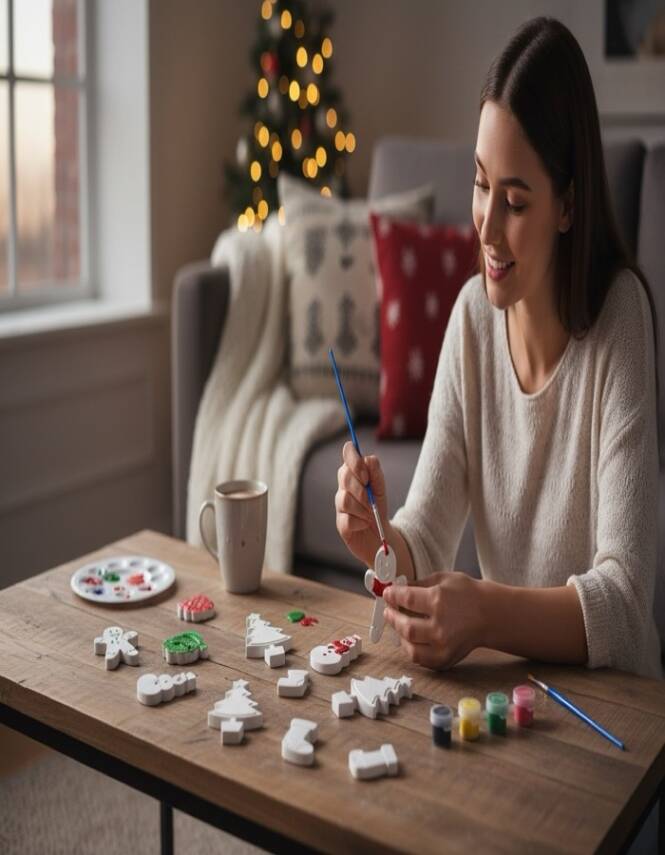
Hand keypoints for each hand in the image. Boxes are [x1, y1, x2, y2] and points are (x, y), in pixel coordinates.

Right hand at [335, 441, 387, 566]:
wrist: (381, 535)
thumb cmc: (378, 508)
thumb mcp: (380, 488)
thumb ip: (375, 472)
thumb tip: (367, 458)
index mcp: (353, 474)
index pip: (348, 454)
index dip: (354, 460)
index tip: (365, 475)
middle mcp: (343, 487)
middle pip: (344, 476)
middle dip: (361, 488)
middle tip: (371, 498)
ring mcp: (340, 506)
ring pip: (345, 499)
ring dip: (362, 508)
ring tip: (370, 514)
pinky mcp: (341, 524)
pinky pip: (347, 519)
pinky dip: (360, 522)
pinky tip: (364, 524)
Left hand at [382, 571, 484, 668]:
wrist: (491, 614)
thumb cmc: (468, 594)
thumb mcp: (443, 579)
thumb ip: (418, 583)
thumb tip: (397, 587)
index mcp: (439, 601)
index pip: (405, 599)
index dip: (392, 596)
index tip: (387, 593)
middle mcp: (440, 626)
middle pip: (405, 626)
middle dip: (392, 616)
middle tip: (389, 610)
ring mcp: (443, 645)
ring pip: (410, 646)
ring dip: (399, 634)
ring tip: (398, 624)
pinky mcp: (446, 659)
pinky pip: (420, 659)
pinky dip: (411, 649)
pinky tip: (410, 638)